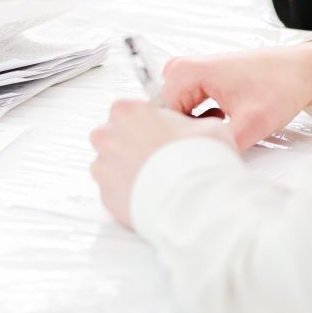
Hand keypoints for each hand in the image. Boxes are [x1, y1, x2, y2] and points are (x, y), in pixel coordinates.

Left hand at [90, 100, 235, 226]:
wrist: (197, 203)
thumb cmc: (200, 162)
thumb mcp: (208, 127)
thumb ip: (190, 123)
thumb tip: (195, 129)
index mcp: (127, 111)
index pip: (129, 109)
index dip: (148, 122)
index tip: (161, 132)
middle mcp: (108, 136)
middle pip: (114, 135)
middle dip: (132, 144)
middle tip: (159, 157)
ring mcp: (103, 167)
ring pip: (111, 163)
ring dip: (127, 168)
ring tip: (156, 178)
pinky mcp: (105, 194)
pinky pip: (113, 189)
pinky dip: (127, 191)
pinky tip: (149, 194)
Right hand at [161, 43, 311, 149]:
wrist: (299, 70)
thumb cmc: (279, 86)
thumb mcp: (251, 124)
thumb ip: (220, 144)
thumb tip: (201, 162)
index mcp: (185, 72)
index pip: (163, 117)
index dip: (183, 138)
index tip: (204, 149)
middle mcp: (180, 68)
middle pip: (169, 114)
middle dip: (191, 132)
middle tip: (220, 139)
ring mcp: (188, 71)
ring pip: (178, 112)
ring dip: (198, 126)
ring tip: (226, 128)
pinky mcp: (197, 77)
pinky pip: (187, 105)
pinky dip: (202, 118)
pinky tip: (224, 121)